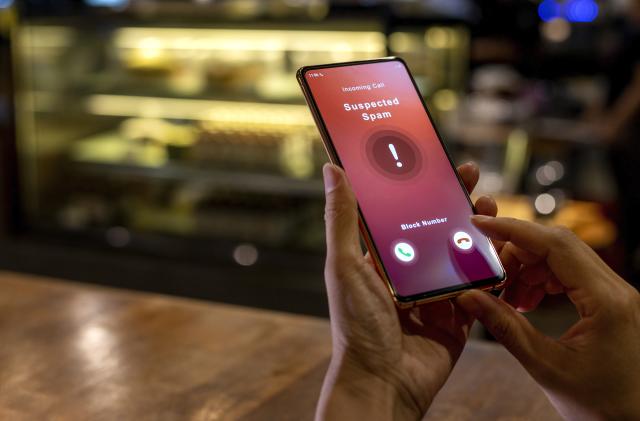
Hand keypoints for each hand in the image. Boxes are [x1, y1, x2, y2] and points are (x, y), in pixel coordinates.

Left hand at [317, 162, 497, 420]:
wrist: (384, 383)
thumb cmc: (356, 326)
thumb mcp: (344, 266)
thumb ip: (342, 219)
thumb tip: (332, 170)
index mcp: (379, 259)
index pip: (402, 213)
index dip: (419, 188)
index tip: (433, 163)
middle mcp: (406, 273)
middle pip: (435, 229)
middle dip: (453, 202)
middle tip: (468, 177)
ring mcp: (433, 294)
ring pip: (461, 254)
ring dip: (476, 230)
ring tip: (488, 207)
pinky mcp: (457, 316)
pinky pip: (479, 288)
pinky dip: (490, 269)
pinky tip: (502, 248)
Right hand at [457, 216, 639, 420]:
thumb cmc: (602, 405)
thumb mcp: (546, 366)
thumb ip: (505, 326)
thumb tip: (469, 297)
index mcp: (607, 300)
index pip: (555, 245)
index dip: (514, 230)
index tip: (481, 223)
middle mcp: (616, 289)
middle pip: (558, 244)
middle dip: (516, 250)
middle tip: (488, 271)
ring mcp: (615, 294)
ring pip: (562, 257)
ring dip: (528, 267)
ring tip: (506, 294)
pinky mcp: (609, 302)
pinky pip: (570, 274)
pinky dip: (542, 279)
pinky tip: (525, 300)